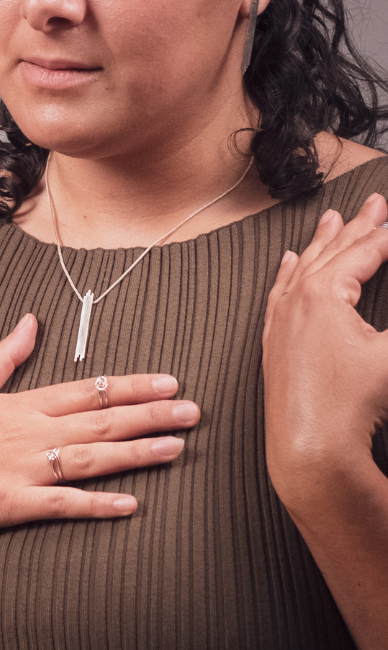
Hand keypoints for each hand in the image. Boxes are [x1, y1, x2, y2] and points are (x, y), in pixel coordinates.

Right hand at [0, 313, 200, 532]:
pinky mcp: (13, 504)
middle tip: (193, 411)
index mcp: (22, 405)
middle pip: (100, 420)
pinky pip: (62, 504)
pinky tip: (130, 505)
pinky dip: (96, 504)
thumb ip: (7, 355)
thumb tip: (32, 320)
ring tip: (177, 447)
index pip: (88, 390)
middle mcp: (29, 433)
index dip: (132, 386)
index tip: (170, 381)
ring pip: (90, 458)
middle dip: (150, 414)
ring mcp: (23, 469)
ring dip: (136, 452)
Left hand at [263, 192, 387, 516]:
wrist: (308, 447)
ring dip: (322, 242)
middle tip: (375, 202)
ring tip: (335, 218)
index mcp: (323, 294)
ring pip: (303, 268)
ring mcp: (280, 322)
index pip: (365, 252)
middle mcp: (295, 302)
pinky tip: (289, 262)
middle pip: (333, 253)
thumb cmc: (352, 404)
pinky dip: (288, 272)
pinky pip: (280, 293)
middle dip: (358, 226)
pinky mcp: (273, 343)